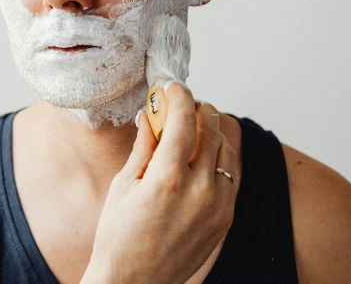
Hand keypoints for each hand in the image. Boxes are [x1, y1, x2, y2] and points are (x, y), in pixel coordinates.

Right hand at [82, 82, 238, 283]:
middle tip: (183, 104)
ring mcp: (218, 206)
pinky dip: (220, 157)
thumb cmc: (119, 237)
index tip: (173, 86)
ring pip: (227, 149)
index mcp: (168, 179)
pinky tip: (203, 155)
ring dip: (213, 131)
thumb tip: (150, 115)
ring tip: (194, 127)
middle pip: (212, 130)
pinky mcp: (226, 219)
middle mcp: (200, 191)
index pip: (184, 121)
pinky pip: (231, 175)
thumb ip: (144, 146)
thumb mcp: (123, 185)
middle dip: (198, 109)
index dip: (179, 96)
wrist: (134, 283)